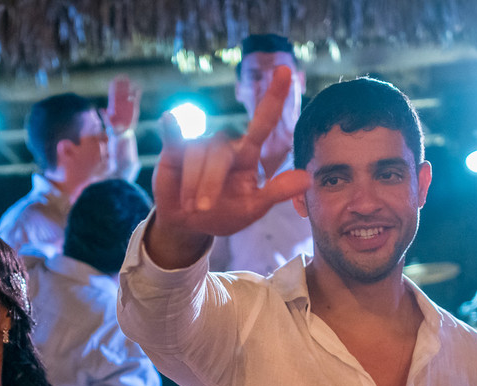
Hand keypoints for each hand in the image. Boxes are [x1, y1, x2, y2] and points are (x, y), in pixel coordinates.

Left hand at [105, 75, 140, 134]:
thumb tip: (101, 110)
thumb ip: (106, 116)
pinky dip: (137, 94)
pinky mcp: (134, 108)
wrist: (122, 133)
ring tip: (131, 81)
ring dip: (130, 87)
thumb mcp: (108, 122)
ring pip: (128, 94)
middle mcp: (120, 104)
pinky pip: (136, 99)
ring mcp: (127, 105)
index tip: (114, 80)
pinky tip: (138, 88)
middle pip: (121, 92)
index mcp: (113, 106)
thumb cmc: (114, 128)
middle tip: (124, 76)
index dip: (114, 87)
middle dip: (123, 84)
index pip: (114, 94)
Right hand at [146, 65, 311, 266]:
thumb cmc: (223, 213)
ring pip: (197, 154)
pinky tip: (168, 120)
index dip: (274, 97)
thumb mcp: (252, 209)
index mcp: (247, 154)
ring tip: (190, 206)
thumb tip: (308, 178)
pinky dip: (171, 128)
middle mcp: (225, 145)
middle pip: (219, 154)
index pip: (263, 122)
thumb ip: (276, 192)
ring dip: (193, 184)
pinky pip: (174, 135)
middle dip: (210, 184)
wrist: (189, 223)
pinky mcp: (175, 148)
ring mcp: (199, 144)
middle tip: (203, 209)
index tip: (285, 71)